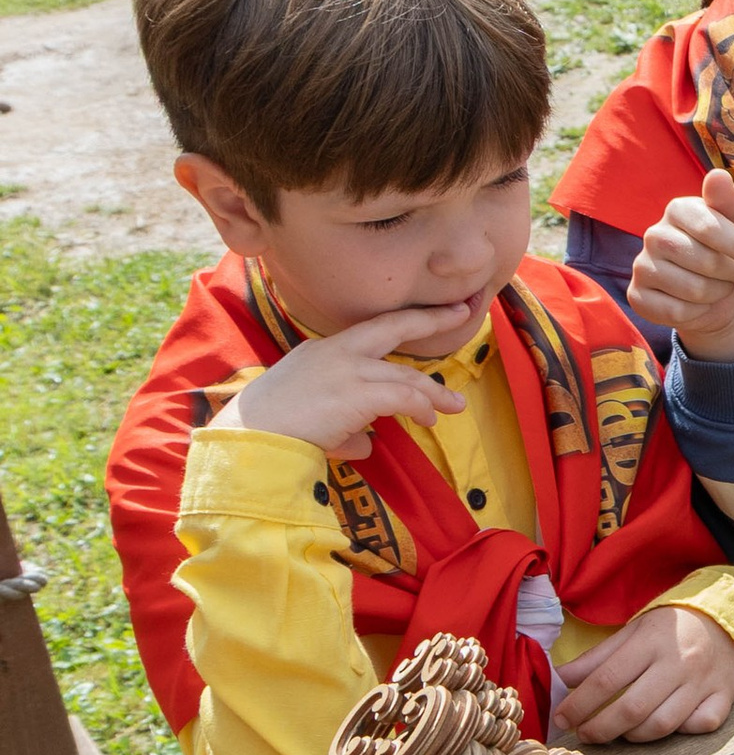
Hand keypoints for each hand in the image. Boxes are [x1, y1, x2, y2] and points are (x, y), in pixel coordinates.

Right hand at [220, 306, 476, 457]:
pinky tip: (428, 420)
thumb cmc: (272, 432)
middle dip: (430, 319)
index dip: (400, 326)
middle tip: (462, 312)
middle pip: (393, 326)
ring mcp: (347, 369)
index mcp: (320, 350)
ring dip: (433, 391)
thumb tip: (367, 442)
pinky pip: (403, 396)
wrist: (251, 440)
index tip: (425, 319)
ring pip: (405, 374)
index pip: (369, 333)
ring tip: (454, 405)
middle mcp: (335, 351)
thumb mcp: (310, 416)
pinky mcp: (357, 393)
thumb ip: (344, 425)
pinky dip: (420, 407)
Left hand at [554, 604, 733, 745]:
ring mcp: (703, 682)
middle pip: (633, 708)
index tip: (562, 718)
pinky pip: (701, 725)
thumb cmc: (671, 629)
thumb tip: (560, 679)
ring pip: (663, 724)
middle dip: (600, 728)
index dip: (579, 704)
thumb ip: (596, 658)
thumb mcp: (632, 632)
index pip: (607, 679)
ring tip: (619, 732)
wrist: (727, 620)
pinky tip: (666, 725)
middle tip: (584, 734)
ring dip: (634, 735)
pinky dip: (681, 731)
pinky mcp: (723, 696)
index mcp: (651, 641)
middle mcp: (678, 663)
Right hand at [628, 167, 733, 363]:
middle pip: (705, 261)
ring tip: (720, 286)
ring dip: (719, 293)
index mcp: (679, 209)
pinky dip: (699, 312)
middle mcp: (654, 234)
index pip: (710, 227)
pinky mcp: (638, 296)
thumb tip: (718, 175)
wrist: (718, 297)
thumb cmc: (732, 254)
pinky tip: (699, 304)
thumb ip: (730, 203)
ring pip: (693, 289)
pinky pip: (676, 312)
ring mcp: (642, 265)